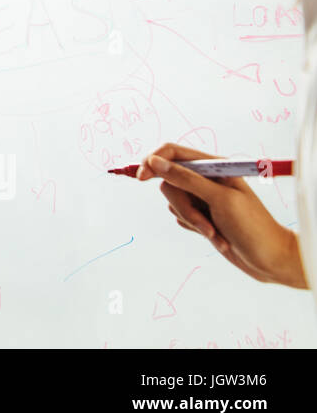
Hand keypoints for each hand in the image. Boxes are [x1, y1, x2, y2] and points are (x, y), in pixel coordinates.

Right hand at [138, 142, 306, 288]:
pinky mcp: (201, 217)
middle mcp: (206, 180)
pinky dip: (194, 228)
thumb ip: (186, 179)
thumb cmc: (253, 227)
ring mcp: (203, 198)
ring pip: (174, 201)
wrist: (270, 260)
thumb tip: (155, 162)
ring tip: (215, 232)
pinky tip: (216, 237)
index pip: (173, 153)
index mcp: (214, 167)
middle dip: (183, 205)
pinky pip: (180, 217)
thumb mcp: (219, 199)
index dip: (154, 161)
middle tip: (204, 221)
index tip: (142, 177)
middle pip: (170, 181)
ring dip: (192, 220)